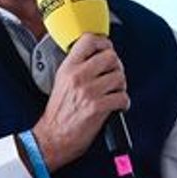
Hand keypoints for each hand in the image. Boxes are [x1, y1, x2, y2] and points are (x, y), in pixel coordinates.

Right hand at [32, 34, 127, 171]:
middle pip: (111, 56)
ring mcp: (88, 91)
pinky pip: (122, 97)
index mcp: (68, 67)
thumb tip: (98, 56)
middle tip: (113, 75)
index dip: (104, 42)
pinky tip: (117, 105)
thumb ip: (77, 67)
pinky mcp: (97, 107)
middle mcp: (78, 76)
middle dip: (117, 67)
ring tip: (114, 92)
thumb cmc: (58, 113)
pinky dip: (124, 103)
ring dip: (121, 86)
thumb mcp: (61, 81)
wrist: (52, 137)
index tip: (107, 49)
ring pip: (120, 76)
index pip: (89, 40)